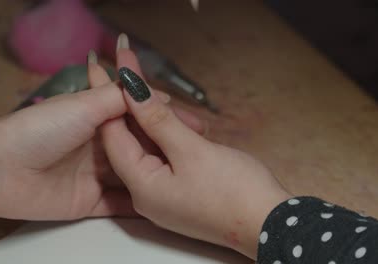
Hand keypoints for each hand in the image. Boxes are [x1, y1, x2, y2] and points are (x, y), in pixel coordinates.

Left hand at [0, 51, 204, 220]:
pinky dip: (140, 204)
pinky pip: (121, 204)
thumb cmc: (39, 130)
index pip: (141, 118)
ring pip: (136, 175)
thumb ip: (117, 99)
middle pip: (142, 148)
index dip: (167, 121)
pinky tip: (164, 204)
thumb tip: (151, 95)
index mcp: (98, 119)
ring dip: (159, 176)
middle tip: (199, 152)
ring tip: (188, 178)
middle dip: (169, 149)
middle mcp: (100, 146)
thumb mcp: (82, 105)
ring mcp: (96, 175)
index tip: (196, 125)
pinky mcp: (90, 201)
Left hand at [90, 35, 290, 258]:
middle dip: (138, 107)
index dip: (109, 96)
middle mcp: (145, 193)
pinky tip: (182, 125)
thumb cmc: (235, 194)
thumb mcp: (192, 150)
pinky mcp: (177, 194)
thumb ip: (158, 119)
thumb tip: (131, 90)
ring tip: (173, 101)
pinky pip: (163, 159)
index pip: (113, 132)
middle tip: (137, 72)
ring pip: (149, 148)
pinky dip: (169, 139)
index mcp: (141, 186)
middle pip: (131, 139)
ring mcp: (161, 195)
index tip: (105, 65)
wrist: (272, 227)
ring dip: (158, 122)